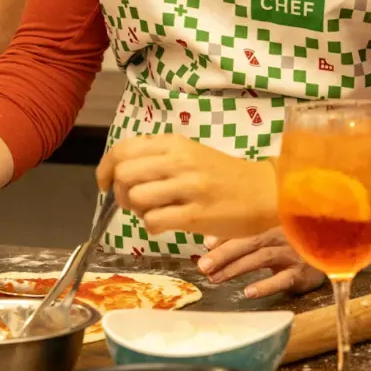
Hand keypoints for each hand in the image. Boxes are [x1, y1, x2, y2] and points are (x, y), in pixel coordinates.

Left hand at [96, 135, 277, 238]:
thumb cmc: (224, 175)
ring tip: (153, 211)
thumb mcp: (191, 153)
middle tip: (133, 201)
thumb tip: (120, 172)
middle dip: (119, 192)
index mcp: (175, 144)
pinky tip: (165, 224)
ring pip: (136, 198)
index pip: (123, 150)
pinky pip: (154, 221)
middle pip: (124, 174)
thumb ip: (158, 157)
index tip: (105, 183)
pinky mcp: (196, 215)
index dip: (105, 168)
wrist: (265, 192)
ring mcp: (189, 188)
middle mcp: (180, 162)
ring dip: (137, 210)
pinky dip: (152, 226)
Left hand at [197, 230, 325, 298]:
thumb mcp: (267, 239)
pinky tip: (248, 292)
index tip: (205, 246)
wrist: (329, 255)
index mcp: (272, 223)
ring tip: (216, 279)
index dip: (224, 236)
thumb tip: (208, 242)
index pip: (245, 227)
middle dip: (225, 253)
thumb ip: (240, 238)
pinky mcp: (301, 273)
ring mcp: (293, 253)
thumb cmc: (291, 246)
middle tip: (203, 266)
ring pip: (262, 258)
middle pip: (251, 241)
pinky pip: (282, 279)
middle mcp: (283, 235)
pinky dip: (265, 285)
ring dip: (237, 268)